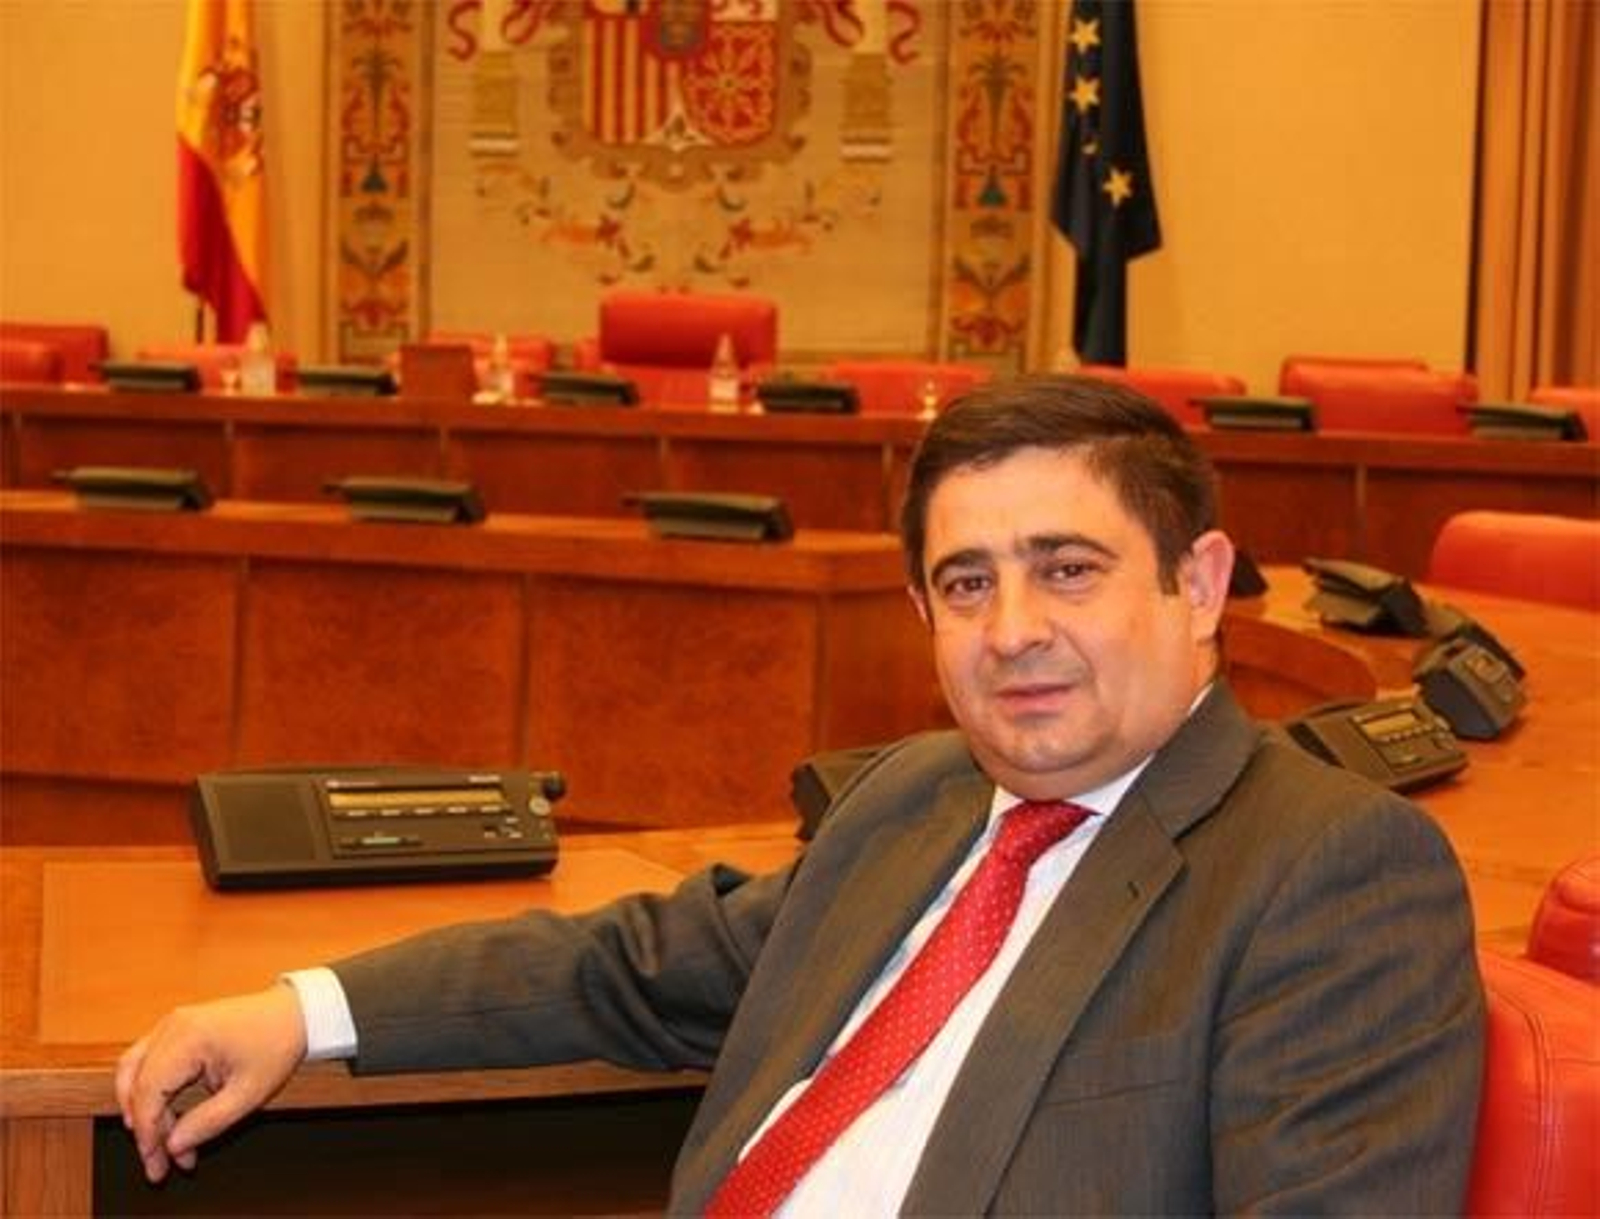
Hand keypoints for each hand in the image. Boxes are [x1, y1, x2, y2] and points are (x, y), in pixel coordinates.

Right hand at [114, 982, 306, 1182]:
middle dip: (143, 1128)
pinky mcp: (177, 1028)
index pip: (149, 1092)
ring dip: (140, 1109)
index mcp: (189, 1038)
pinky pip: (147, 1061)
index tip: (156, 1161)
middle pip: (136, 1084)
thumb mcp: (249, 1093)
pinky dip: (149, 1091)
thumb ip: (208, 1122)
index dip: (148, 1133)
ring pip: (133, 1071)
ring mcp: (172, 1024)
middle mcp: (173, 1026)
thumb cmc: (277, 1043)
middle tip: (157, 1161)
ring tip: (159, 1143)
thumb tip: (174, 1145)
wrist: (295, 1012)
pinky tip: (164, 1117)